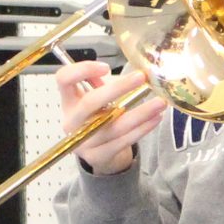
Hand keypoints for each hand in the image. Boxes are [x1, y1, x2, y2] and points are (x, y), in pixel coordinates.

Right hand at [57, 60, 164, 174]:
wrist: (98, 152)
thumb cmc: (99, 117)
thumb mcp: (96, 97)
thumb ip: (106, 83)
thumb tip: (136, 70)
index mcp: (68, 100)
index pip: (63, 79)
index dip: (82, 70)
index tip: (106, 67)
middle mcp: (71, 121)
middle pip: (90, 102)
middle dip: (118, 88)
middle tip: (141, 77)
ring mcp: (82, 141)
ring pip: (113, 125)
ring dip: (140, 112)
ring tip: (160, 102)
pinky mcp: (97, 156)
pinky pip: (123, 141)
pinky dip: (142, 129)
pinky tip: (155, 119)